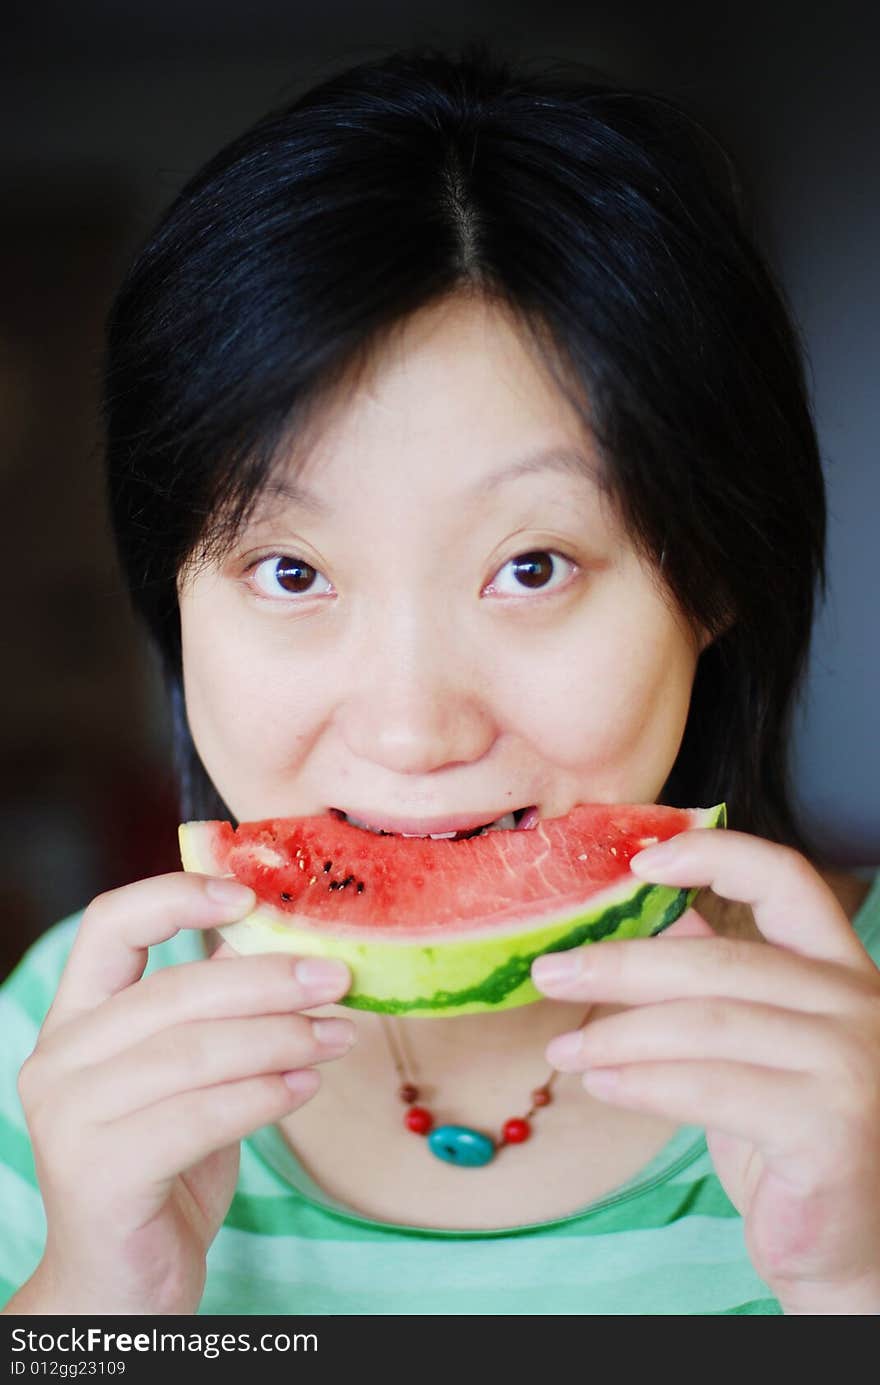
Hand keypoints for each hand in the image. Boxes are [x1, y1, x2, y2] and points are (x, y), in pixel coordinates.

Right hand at [15, 872, 353, 1314]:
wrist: (122, 1281)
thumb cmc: (164, 1164)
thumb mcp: (190, 1073)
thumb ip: (216, 1007)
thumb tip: (282, 936)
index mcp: (76, 1018)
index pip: (110, 924)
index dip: (179, 896)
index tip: (250, 896)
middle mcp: (59, 1059)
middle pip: (173, 991)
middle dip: (269, 980)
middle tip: (337, 979)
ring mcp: (69, 1118)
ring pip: (193, 1053)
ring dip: (281, 1038)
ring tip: (337, 1036)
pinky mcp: (100, 1174)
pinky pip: (198, 1117)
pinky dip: (262, 1096)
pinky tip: (305, 1088)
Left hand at [531, 830, 879, 1314]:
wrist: (848, 1246)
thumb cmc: (792, 1136)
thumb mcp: (752, 1042)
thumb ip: (714, 976)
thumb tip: (648, 905)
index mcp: (841, 970)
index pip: (786, 881)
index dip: (713, 855)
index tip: (638, 861)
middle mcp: (859, 1004)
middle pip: (721, 960)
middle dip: (622, 964)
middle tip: (551, 972)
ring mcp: (852, 1064)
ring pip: (705, 1024)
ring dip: (617, 1034)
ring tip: (564, 1048)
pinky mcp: (829, 1125)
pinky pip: (710, 1088)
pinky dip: (643, 1084)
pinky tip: (603, 1086)